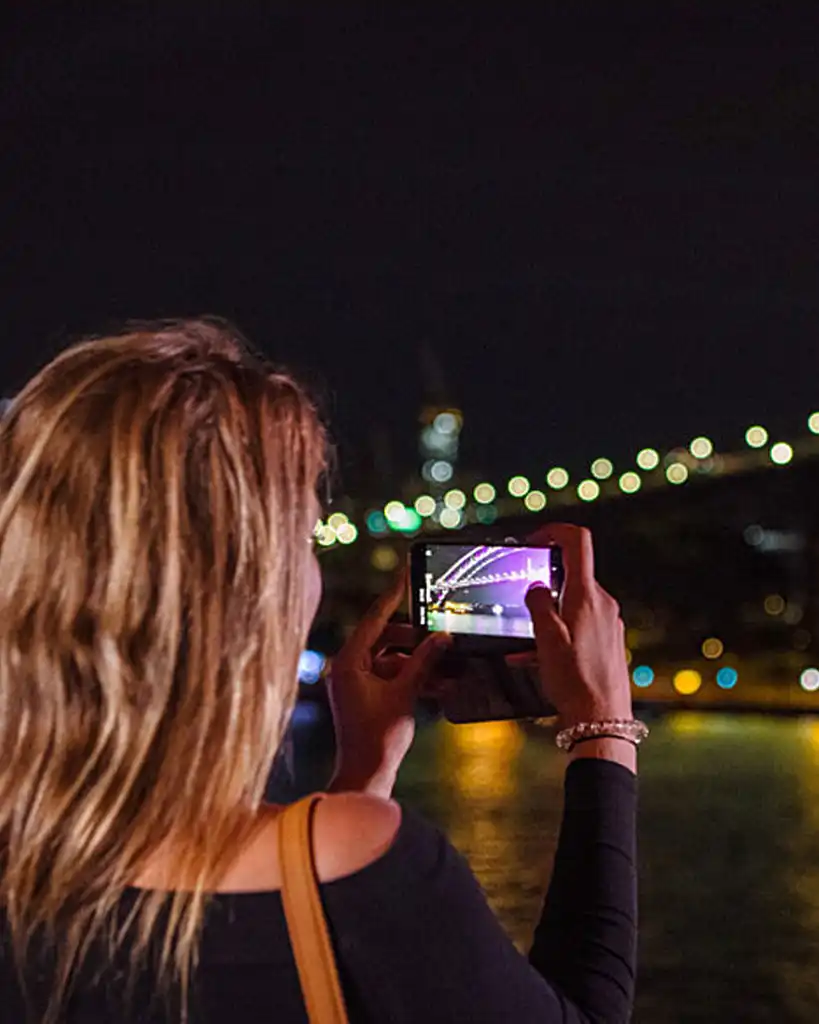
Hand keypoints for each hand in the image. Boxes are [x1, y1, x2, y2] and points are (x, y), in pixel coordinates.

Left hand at [328, 568, 450, 797]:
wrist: (365, 777)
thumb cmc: (378, 739)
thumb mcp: (405, 693)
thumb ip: (424, 661)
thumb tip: (441, 637)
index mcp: (347, 662)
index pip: (374, 618)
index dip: (394, 595)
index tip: (406, 572)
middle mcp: (346, 668)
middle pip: (385, 637)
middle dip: (415, 639)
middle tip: (441, 635)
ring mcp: (354, 683)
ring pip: (390, 658)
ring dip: (418, 662)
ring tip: (446, 665)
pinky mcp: (363, 697)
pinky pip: (389, 676)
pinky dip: (410, 678)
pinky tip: (438, 684)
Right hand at [524, 524, 631, 727]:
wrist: (602, 720)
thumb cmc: (575, 681)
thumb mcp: (546, 639)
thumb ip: (537, 604)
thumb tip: (535, 586)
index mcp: (587, 596)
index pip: (577, 541)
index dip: (554, 531)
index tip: (534, 541)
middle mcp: (603, 604)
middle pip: (572, 574)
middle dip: (544, 582)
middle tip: (521, 597)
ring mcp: (608, 623)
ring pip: (572, 603)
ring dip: (548, 613)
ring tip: (526, 640)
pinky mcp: (608, 641)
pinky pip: (580, 625)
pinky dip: (559, 632)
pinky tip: (539, 657)